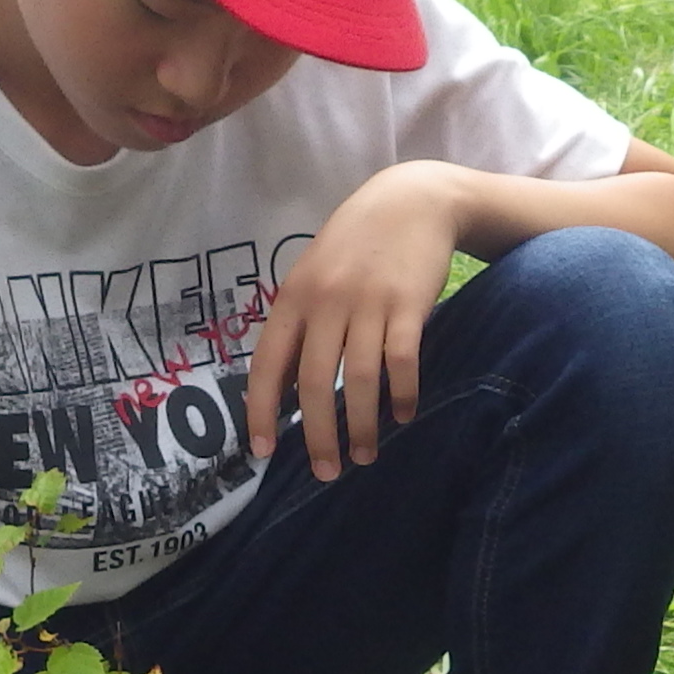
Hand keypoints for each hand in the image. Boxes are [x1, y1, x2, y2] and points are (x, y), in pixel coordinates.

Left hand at [247, 162, 465, 479]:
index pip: (269, 365)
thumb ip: (301, 326)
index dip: (262, 412)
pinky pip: (402, 362)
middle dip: (319, 436)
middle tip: (325, 473)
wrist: (410, 200)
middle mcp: (326, 302)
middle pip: (316, 383)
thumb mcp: (314, 277)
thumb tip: (289, 391)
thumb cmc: (356, 246)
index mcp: (293, 298)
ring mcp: (368, 303)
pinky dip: (402, 395)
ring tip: (365, 457)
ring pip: (360, 380)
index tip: (263, 452)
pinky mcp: (409, 305)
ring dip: (363, 426)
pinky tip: (403, 416)